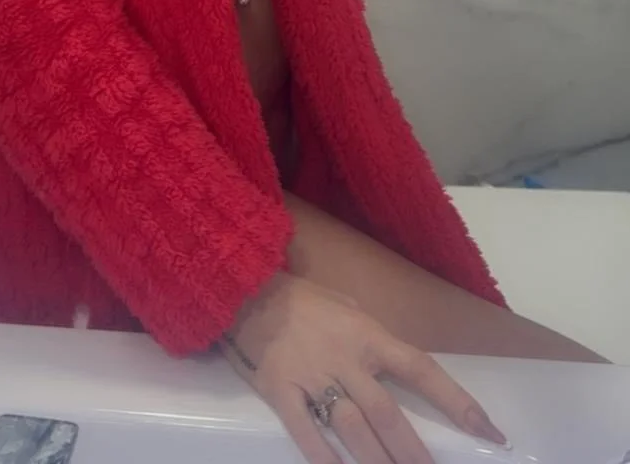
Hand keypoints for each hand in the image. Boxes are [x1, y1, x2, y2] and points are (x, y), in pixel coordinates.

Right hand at [219, 272, 507, 463]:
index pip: (422, 370)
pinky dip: (326, 461)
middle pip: (388, 415)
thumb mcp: (349, 308)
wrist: (248, 289)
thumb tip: (401, 369)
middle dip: (415, 454)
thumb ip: (374, 340)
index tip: (488, 431)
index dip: (457, 402)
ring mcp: (314, 378)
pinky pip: (308, 435)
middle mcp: (347, 359)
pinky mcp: (282, 392)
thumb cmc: (304, 300)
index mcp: (369, 335)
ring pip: (354, 430)